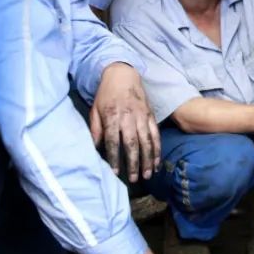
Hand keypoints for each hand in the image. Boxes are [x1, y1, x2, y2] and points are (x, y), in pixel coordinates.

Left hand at [90, 64, 160, 181]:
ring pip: (147, 141)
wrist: (122, 75)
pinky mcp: (151, 115)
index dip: (114, 157)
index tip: (115, 172)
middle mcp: (128, 117)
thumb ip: (96, 129)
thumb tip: (95, 148)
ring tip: (147, 175)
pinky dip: (157, 149)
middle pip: (132, 143)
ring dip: (148, 159)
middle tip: (134, 179)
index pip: (113, 141)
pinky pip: (156, 134)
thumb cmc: (106, 94)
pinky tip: (157, 162)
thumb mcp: (95, 110)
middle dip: (133, 163)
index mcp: (112, 116)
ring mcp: (142, 116)